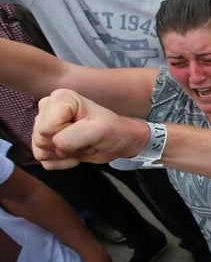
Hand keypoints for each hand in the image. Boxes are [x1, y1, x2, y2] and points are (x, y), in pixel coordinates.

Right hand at [32, 90, 146, 169]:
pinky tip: (75, 154)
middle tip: (84, 139)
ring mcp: (44, 125)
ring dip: (64, 154)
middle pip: (40, 139)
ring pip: (40, 151)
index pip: (46, 128)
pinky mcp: (46, 141)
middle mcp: (48, 108)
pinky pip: (44, 161)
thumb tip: (56, 146)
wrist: (119, 141)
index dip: (67, 135)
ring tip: (80, 144)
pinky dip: (62, 162)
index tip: (86, 130)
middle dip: (65, 146)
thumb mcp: (98, 131)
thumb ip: (73, 137)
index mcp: (59, 99)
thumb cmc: (112, 131)